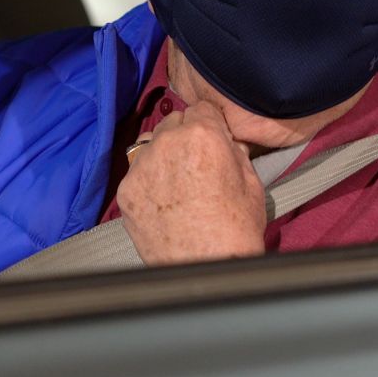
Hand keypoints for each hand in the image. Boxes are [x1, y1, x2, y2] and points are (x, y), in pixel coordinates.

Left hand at [116, 101, 265, 264]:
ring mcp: (142, 167)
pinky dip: (148, 179)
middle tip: (197, 162)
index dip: (210, 124)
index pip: (201, 108)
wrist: (206, 268)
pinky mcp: (126, 190)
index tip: (212, 138)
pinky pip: (137, 171)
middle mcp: (167, 144)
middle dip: (185, 136)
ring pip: (150, 144)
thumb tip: (225, 141)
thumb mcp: (251, 182)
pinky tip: (163, 198)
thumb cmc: (235, 230)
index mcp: (202, 135)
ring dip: (163, 153)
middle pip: (174, 122)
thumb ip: (233, 151)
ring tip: (178, 180)